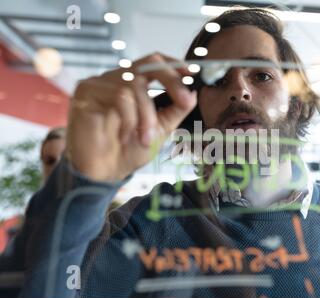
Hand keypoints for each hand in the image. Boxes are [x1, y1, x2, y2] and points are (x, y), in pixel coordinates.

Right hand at [66, 53, 196, 181]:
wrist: (104, 173)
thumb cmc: (128, 150)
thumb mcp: (162, 129)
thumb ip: (176, 110)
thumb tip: (192, 92)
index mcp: (133, 84)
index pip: (154, 62)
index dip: (175, 65)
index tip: (192, 75)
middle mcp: (116, 79)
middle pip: (148, 64)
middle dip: (171, 82)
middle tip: (184, 102)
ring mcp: (100, 83)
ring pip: (134, 86)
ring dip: (147, 116)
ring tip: (146, 139)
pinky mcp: (86, 91)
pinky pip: (118, 97)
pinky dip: (129, 120)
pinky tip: (125, 137)